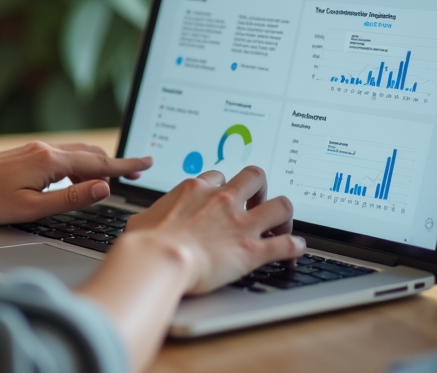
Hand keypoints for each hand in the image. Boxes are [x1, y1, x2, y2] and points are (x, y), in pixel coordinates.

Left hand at [0, 141, 151, 224]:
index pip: (98, 164)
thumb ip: (71, 198)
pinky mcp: (28, 153)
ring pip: (78, 152)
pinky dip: (81, 162)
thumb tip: (103, 188)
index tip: (147, 162)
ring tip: (113, 177)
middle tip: (137, 173)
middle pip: (91, 154)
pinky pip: (64, 154)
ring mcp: (36, 149)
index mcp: (50, 162)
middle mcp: (46, 149)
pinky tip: (79, 175)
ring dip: (98, 162)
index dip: (126, 165)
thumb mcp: (33, 209)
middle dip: (116, 164)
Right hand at [124, 165, 303, 294]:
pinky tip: (295, 251)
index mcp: (196, 190)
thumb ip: (149, 217)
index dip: (225, 187)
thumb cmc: (145, 243)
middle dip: (260, 189)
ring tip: (281, 225)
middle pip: (256, 176)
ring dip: (284, 216)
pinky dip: (294, 247)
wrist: (159, 260)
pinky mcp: (252, 249)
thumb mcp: (140, 221)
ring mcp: (241, 224)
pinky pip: (286, 244)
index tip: (225, 197)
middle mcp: (223, 201)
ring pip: (281, 205)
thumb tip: (141, 223)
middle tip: (255, 204)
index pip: (219, 176)